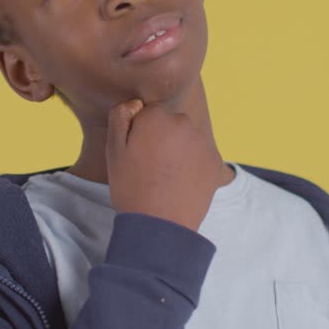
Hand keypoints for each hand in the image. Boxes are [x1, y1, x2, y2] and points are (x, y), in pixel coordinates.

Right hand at [105, 98, 224, 231]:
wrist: (160, 225)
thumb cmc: (132, 188)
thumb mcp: (113, 150)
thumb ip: (120, 116)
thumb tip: (135, 103)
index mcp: (157, 116)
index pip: (148, 112)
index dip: (140, 132)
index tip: (136, 153)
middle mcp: (184, 123)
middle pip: (170, 122)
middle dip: (162, 136)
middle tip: (150, 165)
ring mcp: (203, 142)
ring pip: (186, 137)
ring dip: (178, 149)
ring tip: (165, 176)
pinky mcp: (215, 160)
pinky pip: (200, 153)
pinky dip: (193, 163)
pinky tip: (181, 182)